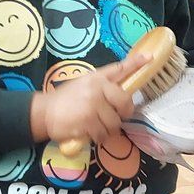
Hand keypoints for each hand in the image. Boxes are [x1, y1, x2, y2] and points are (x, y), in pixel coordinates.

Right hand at [30, 52, 149, 144]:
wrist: (45, 112)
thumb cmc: (66, 99)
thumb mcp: (84, 84)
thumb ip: (103, 85)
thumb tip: (123, 91)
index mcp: (97, 78)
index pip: (120, 69)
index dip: (135, 64)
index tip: (149, 57)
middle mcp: (97, 89)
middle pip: (125, 102)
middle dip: (123, 113)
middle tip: (115, 116)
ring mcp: (93, 106)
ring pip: (115, 123)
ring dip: (109, 129)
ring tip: (97, 126)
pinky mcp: (88, 122)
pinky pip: (104, 134)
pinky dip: (99, 137)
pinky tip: (90, 132)